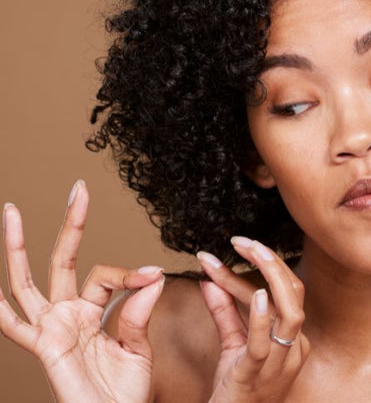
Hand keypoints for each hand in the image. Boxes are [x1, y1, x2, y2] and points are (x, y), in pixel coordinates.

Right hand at [0, 180, 164, 402]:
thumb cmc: (125, 391)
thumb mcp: (138, 346)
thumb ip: (138, 313)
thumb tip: (152, 275)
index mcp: (92, 311)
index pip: (107, 275)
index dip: (131, 273)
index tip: (153, 274)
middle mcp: (67, 314)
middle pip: (62, 261)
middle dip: (70, 225)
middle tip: (78, 189)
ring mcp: (51, 329)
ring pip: (28, 281)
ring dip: (18, 247)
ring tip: (11, 211)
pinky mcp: (44, 349)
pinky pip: (15, 327)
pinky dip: (0, 310)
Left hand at [197, 237, 309, 402]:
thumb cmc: (236, 389)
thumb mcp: (233, 344)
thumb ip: (224, 312)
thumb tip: (209, 279)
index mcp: (292, 339)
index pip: (284, 291)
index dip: (264, 265)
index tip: (237, 244)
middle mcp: (293, 347)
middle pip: (294, 294)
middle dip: (272, 262)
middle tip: (244, 240)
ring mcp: (280, 363)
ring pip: (289, 313)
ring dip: (272, 278)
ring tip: (252, 251)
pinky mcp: (256, 376)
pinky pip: (264, 344)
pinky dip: (260, 318)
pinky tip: (256, 294)